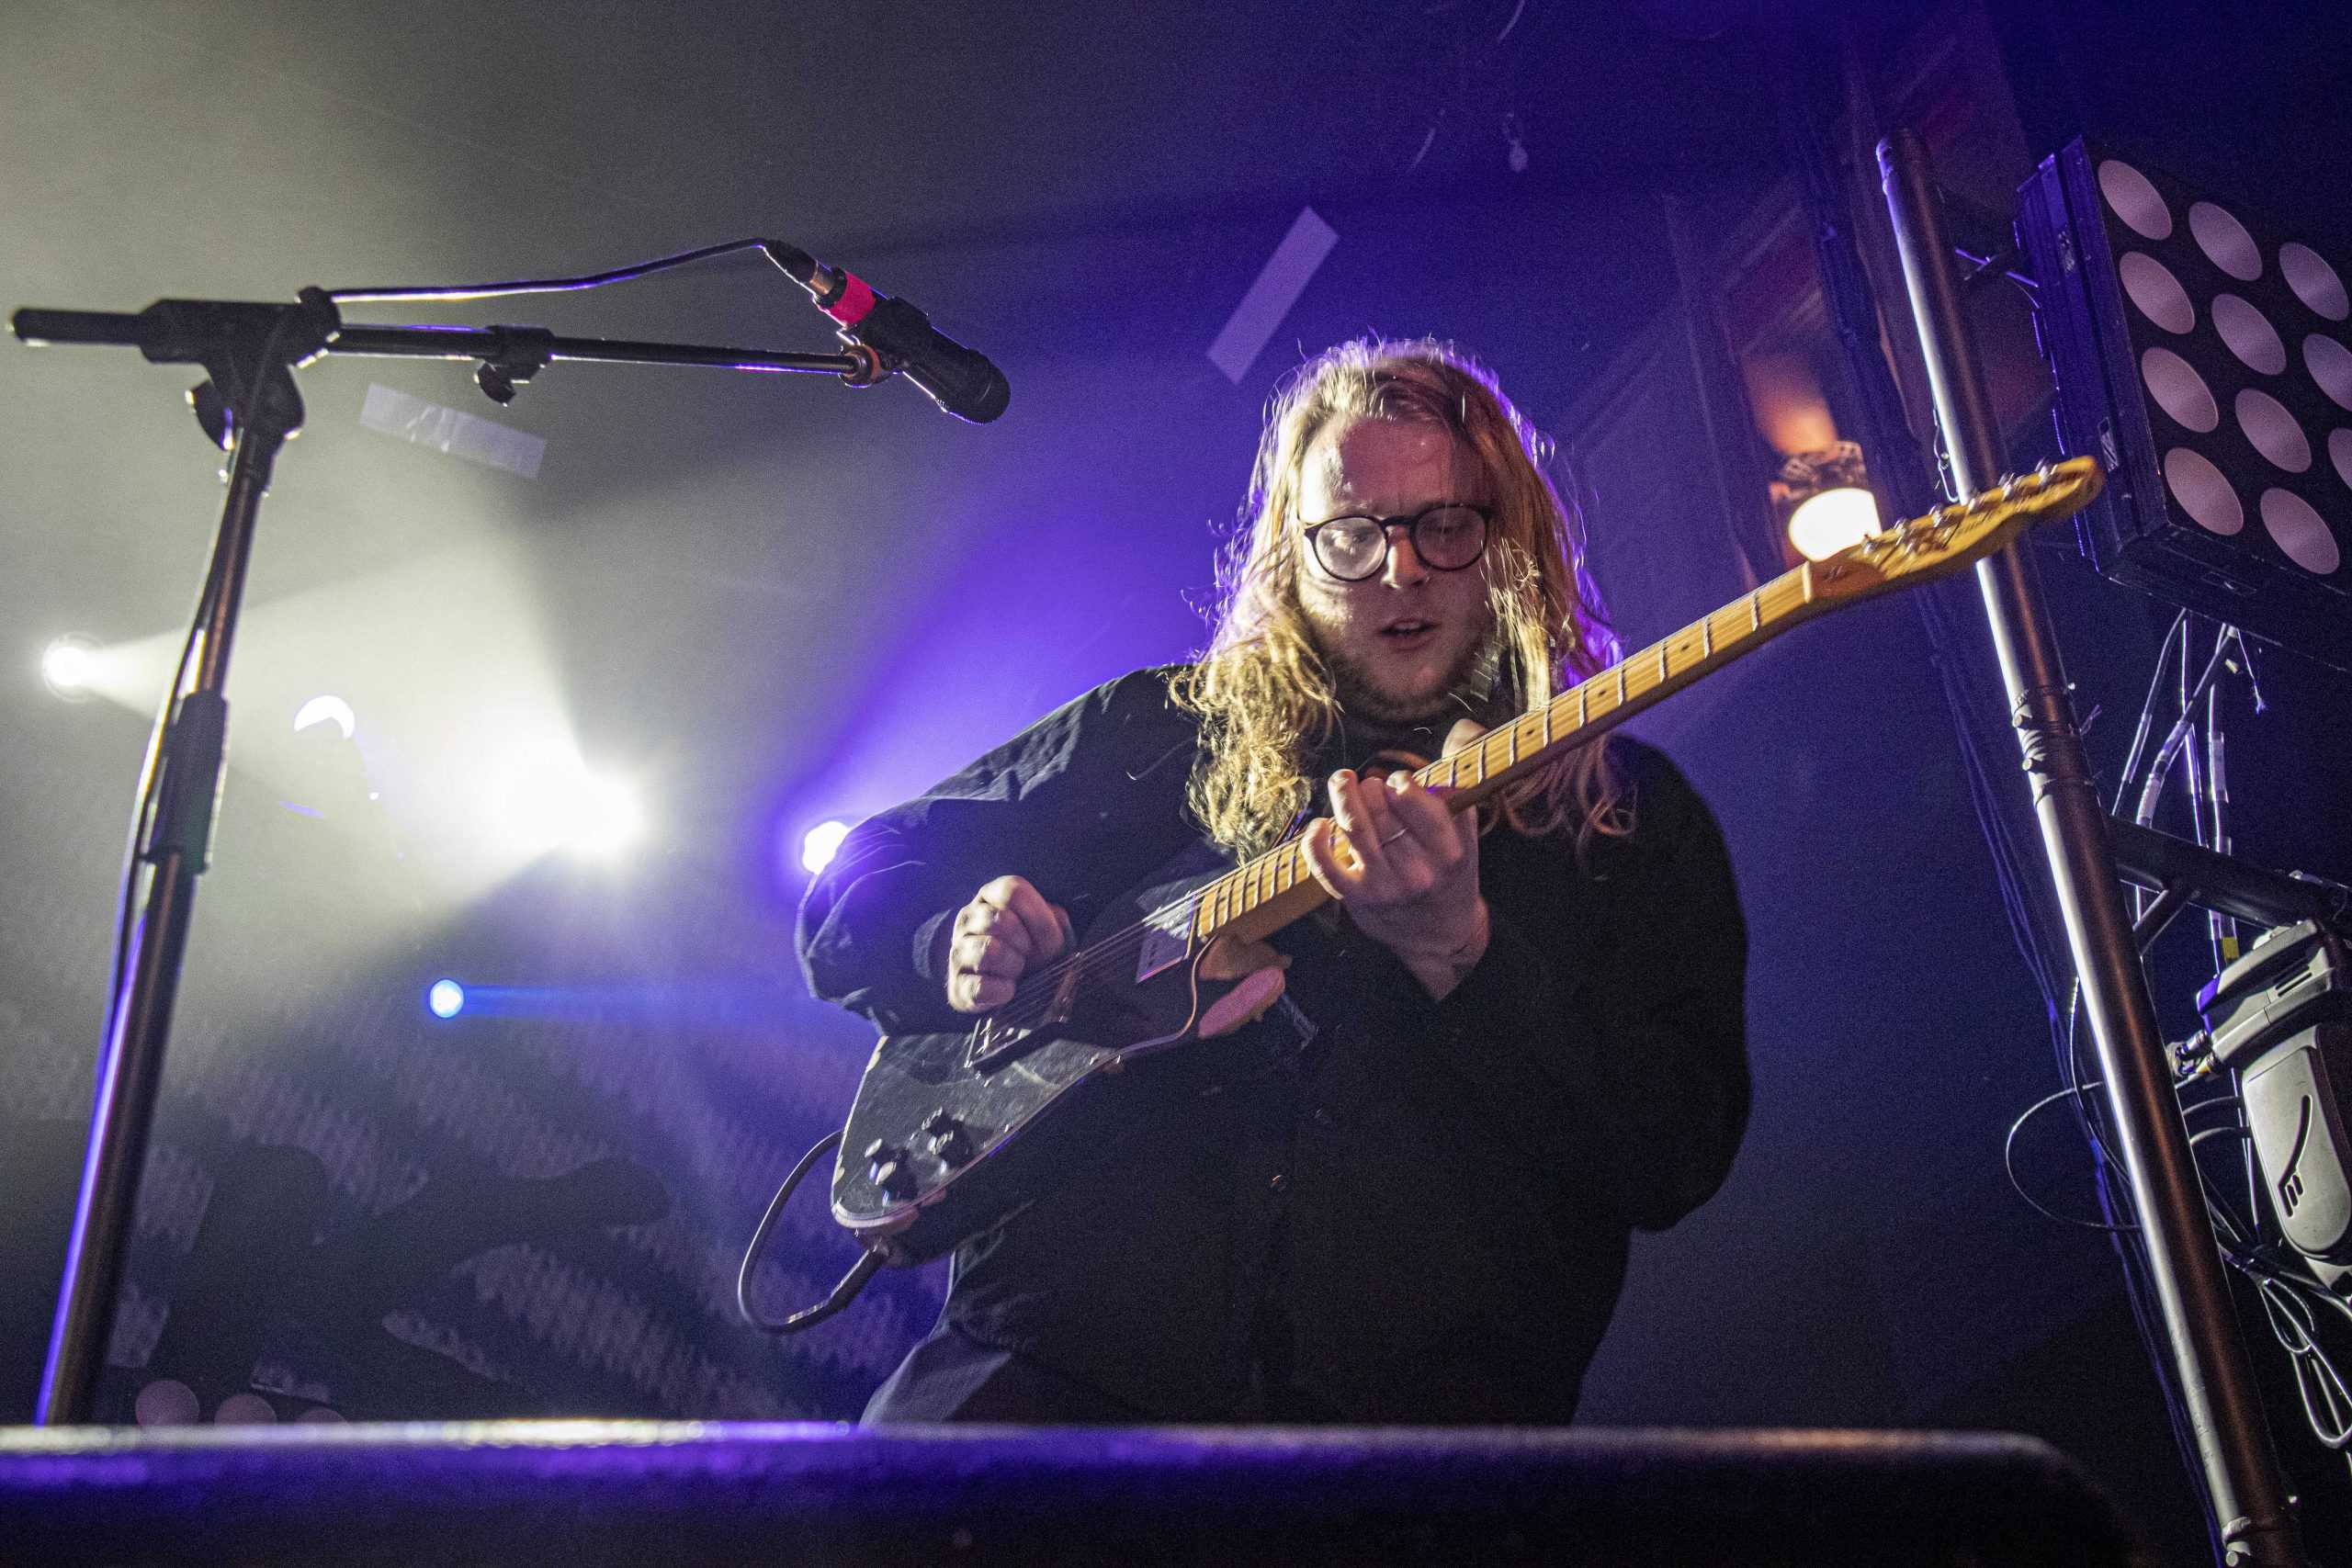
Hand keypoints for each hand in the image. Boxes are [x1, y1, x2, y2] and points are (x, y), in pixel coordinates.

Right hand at [943, 875, 1071, 1012]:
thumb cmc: (1026, 950)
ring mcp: (958, 951)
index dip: (1039, 916)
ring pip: (990, 951)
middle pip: (1001, 921)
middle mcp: (967, 919)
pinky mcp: (957, 985)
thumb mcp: (1044, 928)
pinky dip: (1003, 991)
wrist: (998, 986)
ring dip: (1014, 966)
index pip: (1013, 891)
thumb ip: (1054, 920)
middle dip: (1027, 944)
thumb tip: (1054, 924)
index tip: (1050, 937)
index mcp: (990, 896)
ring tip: (1017, 972)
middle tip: (1030, 956)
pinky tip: (1007, 991)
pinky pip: (982, 986)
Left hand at [1299, 718, 1490, 997]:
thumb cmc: (1452, 873)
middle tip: (1371, 784)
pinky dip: (1316, 841)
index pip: (1422, 806)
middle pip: (1383, 812)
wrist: (1441, 936)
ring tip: (1343, 782)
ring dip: (1344, 797)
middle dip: (1371, 789)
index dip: (1403, 786)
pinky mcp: (1357, 899)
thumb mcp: (1469, 832)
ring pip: (1355, 830)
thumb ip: (1462, 781)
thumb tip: (1466, 729)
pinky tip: (1320, 824)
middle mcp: (1419, 870)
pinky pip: (1326, 867)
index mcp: (1450, 851)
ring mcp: (1385, 886)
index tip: (1398, 782)